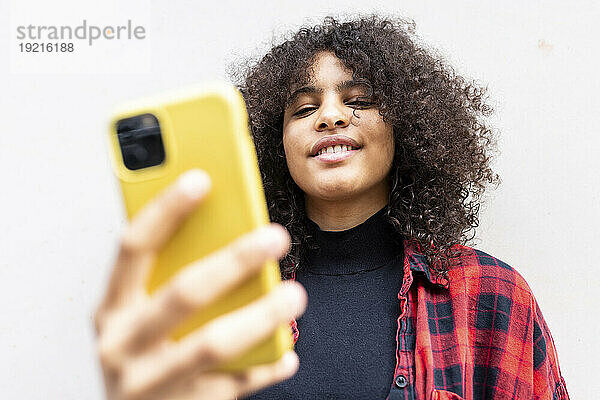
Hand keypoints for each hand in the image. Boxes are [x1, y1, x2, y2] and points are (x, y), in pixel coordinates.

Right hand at [94, 169, 306, 399]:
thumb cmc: (137, 355)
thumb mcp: (135, 314)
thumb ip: (165, 276)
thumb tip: (225, 229)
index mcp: (112, 308)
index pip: (134, 248)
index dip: (166, 210)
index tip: (202, 179)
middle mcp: (126, 344)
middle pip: (184, 292)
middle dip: (234, 260)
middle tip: (274, 237)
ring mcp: (154, 381)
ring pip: (214, 342)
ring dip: (261, 314)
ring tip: (294, 294)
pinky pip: (237, 384)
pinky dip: (267, 364)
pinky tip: (286, 351)